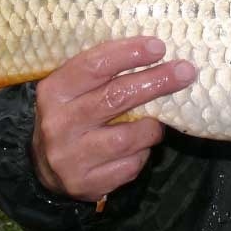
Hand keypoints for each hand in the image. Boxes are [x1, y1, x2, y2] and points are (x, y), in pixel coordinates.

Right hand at [31, 36, 196, 201]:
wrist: (45, 167)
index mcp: (55, 91)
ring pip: (127, 137)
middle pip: (115, 97)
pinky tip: (139, 148)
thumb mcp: (75, 89)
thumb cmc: (73, 114)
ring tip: (157, 122)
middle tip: (185, 72)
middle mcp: (59, 123)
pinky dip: (141, 154)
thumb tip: (155, 52)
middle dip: (156, 82)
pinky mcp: (85, 183)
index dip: (129, 54)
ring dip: (151, 127)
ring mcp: (70, 156)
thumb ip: (104, 72)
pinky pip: (129, 165)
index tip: (159, 47)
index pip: (94, 66)